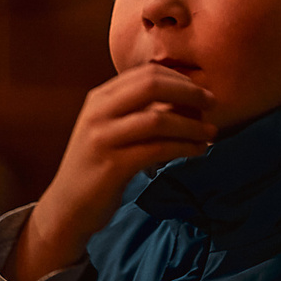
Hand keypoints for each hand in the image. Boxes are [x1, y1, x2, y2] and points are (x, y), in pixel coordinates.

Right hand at [10, 64, 216, 280]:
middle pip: (152, 85)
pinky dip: (184, 148)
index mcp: (100, 97)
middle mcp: (98, 111)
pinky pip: (157, 149)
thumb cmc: (97, 166)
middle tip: (213, 104)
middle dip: (189, 91)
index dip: (179, 78)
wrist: (68, 207)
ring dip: (191, 124)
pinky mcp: (112, 165)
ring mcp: (103, 138)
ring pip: (158, 119)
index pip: (145, 73)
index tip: (201, 91)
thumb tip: (183, 97)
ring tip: (211, 133)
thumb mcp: (111, 129)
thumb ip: (137, 111)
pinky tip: (198, 151)